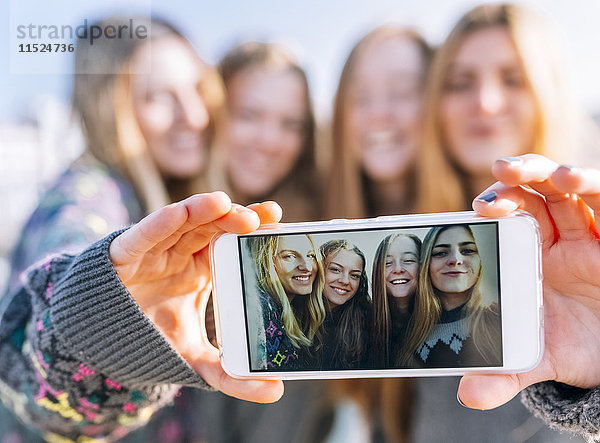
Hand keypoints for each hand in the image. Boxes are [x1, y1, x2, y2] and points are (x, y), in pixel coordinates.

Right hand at [108, 191, 283, 402]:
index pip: (229, 240)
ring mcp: (153, 251)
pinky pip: (142, 236)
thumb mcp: (195, 358)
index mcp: (201, 268)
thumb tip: (275, 390)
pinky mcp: (123, 256)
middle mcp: (180, 253)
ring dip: (201, 210)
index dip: (251, 227)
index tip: (277, 220)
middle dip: (235, 216)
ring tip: (224, 204)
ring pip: (180, 223)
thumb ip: (230, 374)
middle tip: (263, 216)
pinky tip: (179, 213)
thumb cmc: (151, 338)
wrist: (102, 344)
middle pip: (211, 226)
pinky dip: (158, 224)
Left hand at [458, 154, 599, 409]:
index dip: (496, 203)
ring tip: (556, 175)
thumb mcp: (537, 360)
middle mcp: (557, 239)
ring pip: (573, 191)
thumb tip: (468, 395)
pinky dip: (594, 188)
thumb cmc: (571, 347)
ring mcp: (589, 236)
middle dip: (519, 177)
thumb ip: (501, 373)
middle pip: (536, 193)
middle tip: (501, 172)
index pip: (508, 216)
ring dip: (562, 175)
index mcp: (527, 257)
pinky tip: (579, 181)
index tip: (479, 208)